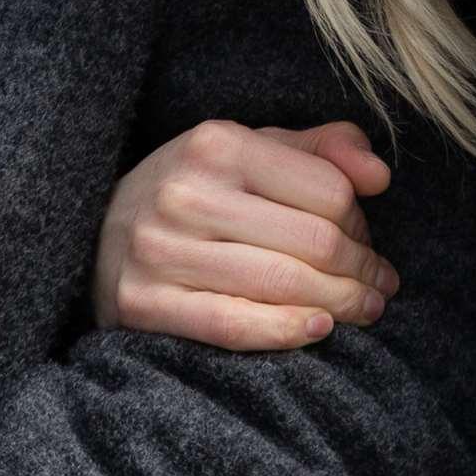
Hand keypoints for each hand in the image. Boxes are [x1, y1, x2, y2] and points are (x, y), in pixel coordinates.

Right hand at [93, 119, 402, 350]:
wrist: (96, 230)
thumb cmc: (196, 190)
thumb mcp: (251, 150)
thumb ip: (322, 150)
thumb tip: (379, 176)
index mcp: (217, 143)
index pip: (329, 191)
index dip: (363, 224)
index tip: (368, 244)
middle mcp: (186, 193)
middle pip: (315, 241)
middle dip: (361, 271)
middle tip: (379, 287)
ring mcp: (160, 250)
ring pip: (283, 285)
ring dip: (340, 305)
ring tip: (362, 310)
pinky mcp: (143, 303)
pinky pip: (233, 325)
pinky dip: (286, 331)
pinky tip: (319, 329)